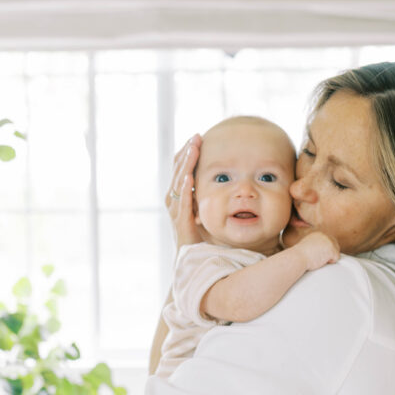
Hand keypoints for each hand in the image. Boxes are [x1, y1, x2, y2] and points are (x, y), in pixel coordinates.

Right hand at [166, 134, 202, 249]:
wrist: (193, 256)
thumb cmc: (199, 232)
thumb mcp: (202, 207)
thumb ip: (205, 191)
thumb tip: (221, 173)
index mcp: (177, 194)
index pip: (179, 167)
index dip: (186, 152)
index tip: (196, 137)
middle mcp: (173, 200)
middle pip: (178, 171)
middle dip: (187, 153)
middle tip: (196, 138)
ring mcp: (175, 211)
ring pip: (178, 183)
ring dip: (186, 165)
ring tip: (193, 150)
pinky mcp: (181, 222)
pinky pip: (182, 203)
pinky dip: (185, 190)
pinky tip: (189, 177)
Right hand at [294, 230, 340, 270]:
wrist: (297, 258)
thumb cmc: (299, 256)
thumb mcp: (307, 247)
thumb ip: (316, 246)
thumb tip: (323, 251)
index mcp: (318, 234)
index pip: (330, 241)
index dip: (327, 250)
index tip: (320, 255)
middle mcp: (325, 235)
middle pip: (335, 246)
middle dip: (330, 254)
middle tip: (319, 258)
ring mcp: (329, 241)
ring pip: (336, 252)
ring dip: (329, 258)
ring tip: (318, 259)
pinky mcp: (331, 249)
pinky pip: (336, 258)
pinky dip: (330, 262)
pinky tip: (320, 261)